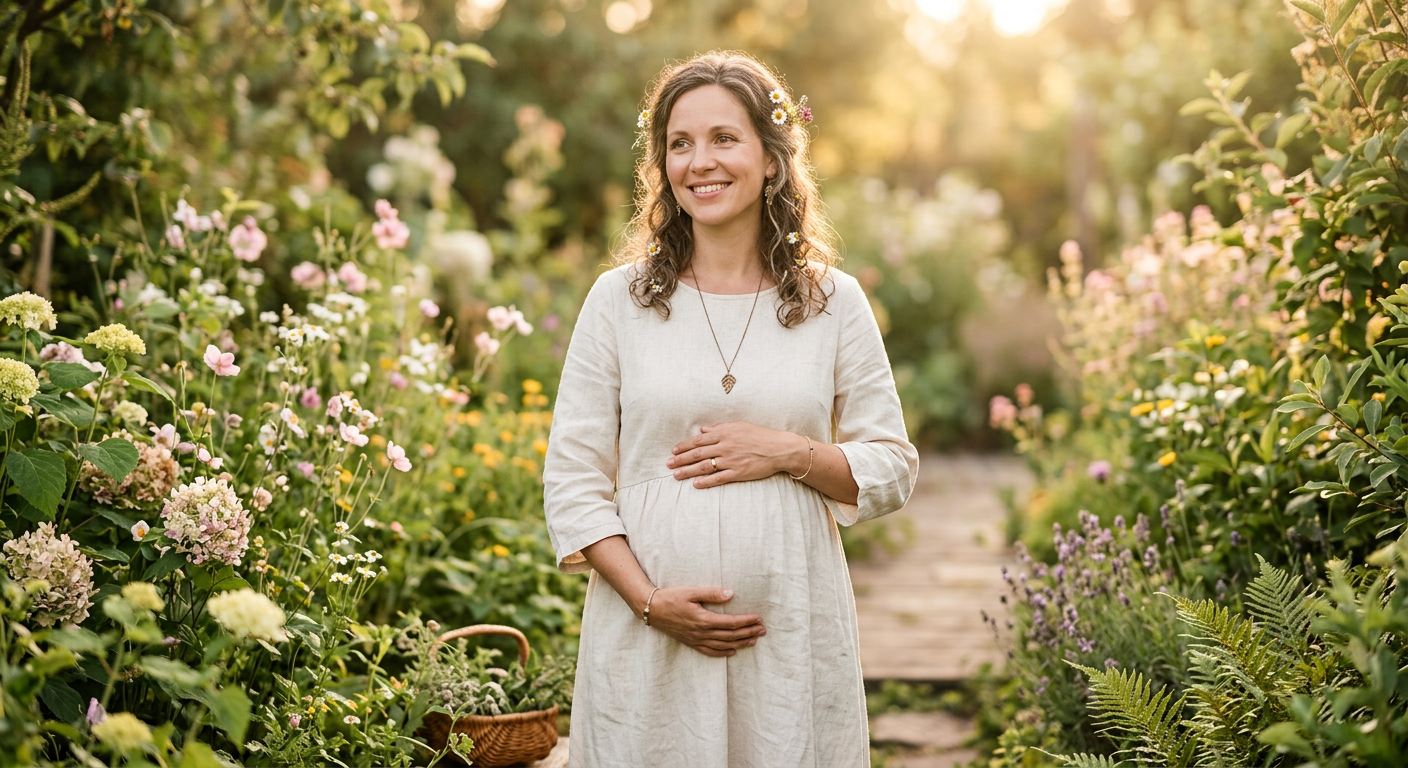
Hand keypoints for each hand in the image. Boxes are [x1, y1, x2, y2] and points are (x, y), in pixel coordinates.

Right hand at [645, 586, 765, 656]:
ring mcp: (696, 639)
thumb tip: (731, 594)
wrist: (652, 609)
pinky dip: (723, 652)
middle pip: (730, 636)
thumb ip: (712, 593)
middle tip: (763, 630)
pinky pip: (709, 651)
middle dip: (748, 633)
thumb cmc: (672, 597)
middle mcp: (701, 632)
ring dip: (740, 643)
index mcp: (703, 619)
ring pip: (723, 645)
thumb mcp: (691, 591)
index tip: (758, 619)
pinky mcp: (690, 642)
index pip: (731, 623)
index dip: (746, 622)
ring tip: (753, 640)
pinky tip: (732, 651)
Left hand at [667, 422, 807, 488]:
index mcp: (724, 434)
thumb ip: (720, 428)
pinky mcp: (738, 473)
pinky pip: (718, 478)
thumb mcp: (739, 426)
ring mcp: (731, 461)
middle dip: (681, 459)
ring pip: (704, 466)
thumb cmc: (760, 435)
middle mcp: (725, 447)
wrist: (779, 448)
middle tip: (668, 464)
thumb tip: (704, 430)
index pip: (699, 440)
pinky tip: (695, 484)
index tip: (673, 450)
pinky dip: (706, 481)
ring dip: (688, 471)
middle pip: (698, 453)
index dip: (684, 446)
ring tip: (676, 475)